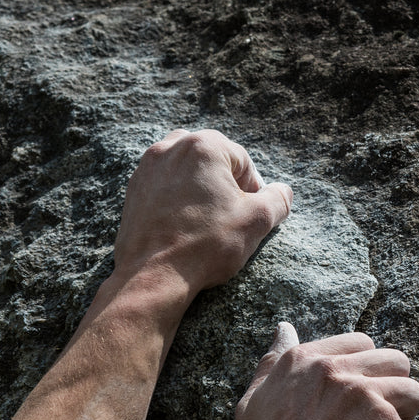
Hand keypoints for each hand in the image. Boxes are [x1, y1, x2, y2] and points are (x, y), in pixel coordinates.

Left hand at [113, 129, 292, 292]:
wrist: (155, 273)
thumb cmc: (206, 244)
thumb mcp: (257, 221)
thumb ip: (278, 200)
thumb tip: (284, 192)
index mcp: (204, 146)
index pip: (243, 160)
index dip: (253, 188)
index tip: (250, 213)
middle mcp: (172, 147)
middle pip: (213, 157)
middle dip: (225, 182)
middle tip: (230, 213)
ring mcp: (149, 167)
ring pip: (186, 167)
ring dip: (201, 185)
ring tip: (207, 216)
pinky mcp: (134, 188)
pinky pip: (165, 182)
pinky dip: (178, 196)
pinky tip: (185, 222)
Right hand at [236, 323, 418, 419]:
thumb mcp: (254, 402)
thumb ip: (273, 361)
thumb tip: (285, 328)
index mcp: (304, 359)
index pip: (360, 342)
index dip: (364, 370)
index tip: (354, 397)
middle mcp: (334, 368)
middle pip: (395, 360)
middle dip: (392, 388)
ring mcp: (362, 391)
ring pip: (412, 391)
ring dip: (402, 416)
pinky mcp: (384, 419)